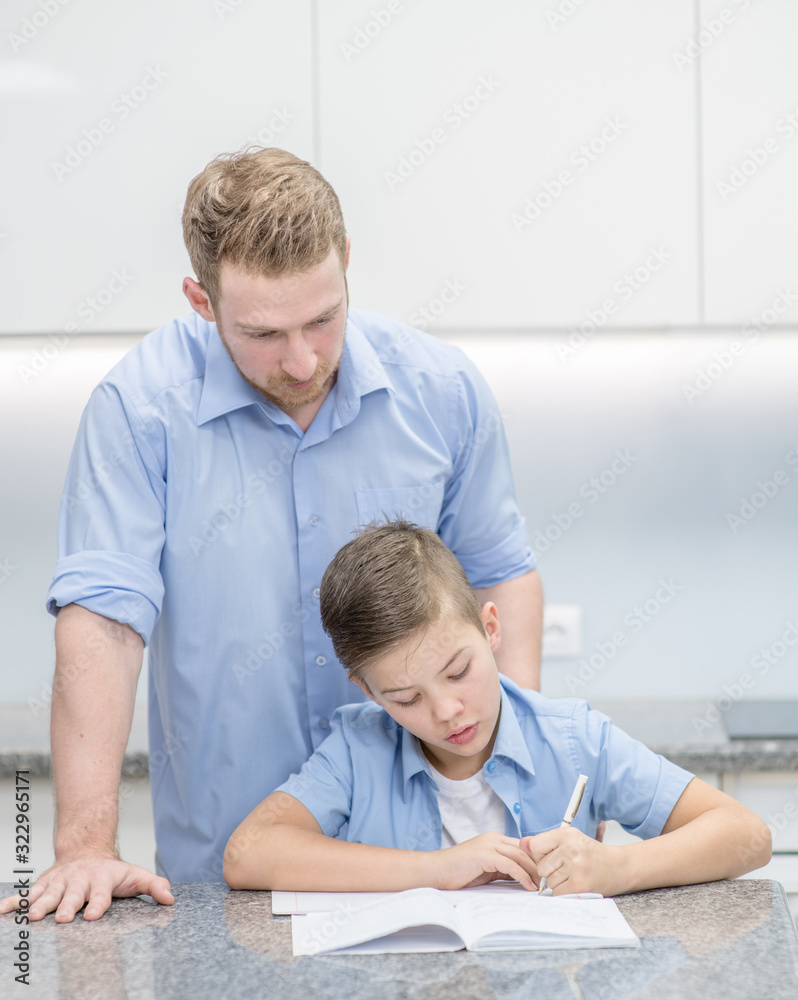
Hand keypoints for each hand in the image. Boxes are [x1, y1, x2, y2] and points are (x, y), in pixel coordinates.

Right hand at [0, 855, 173, 922]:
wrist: (88, 850)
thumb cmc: (113, 872)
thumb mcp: (136, 875)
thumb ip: (153, 886)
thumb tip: (170, 897)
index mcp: (102, 879)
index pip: (102, 893)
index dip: (99, 903)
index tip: (94, 915)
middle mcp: (79, 879)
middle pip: (73, 894)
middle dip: (67, 905)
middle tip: (64, 917)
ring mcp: (59, 882)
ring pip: (48, 893)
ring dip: (40, 904)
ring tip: (32, 917)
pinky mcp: (44, 885)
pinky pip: (26, 894)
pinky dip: (13, 902)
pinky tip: (2, 911)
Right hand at [431, 832, 538, 890]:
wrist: (436, 871)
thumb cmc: (458, 872)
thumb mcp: (486, 869)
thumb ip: (502, 869)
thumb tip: (522, 878)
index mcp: (494, 839)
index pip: (522, 848)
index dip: (535, 861)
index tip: (545, 875)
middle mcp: (493, 838)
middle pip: (524, 851)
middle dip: (538, 866)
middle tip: (549, 882)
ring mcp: (489, 845)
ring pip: (520, 856)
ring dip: (534, 872)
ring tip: (542, 886)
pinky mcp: (485, 855)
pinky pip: (510, 865)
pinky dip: (522, 876)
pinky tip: (529, 887)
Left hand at [521, 826, 623, 895]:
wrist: (620, 867)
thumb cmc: (592, 854)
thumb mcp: (570, 840)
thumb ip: (545, 842)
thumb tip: (521, 844)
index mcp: (566, 834)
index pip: (535, 846)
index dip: (539, 856)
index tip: (550, 858)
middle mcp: (570, 848)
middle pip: (541, 867)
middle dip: (549, 872)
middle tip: (566, 869)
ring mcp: (575, 867)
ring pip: (549, 882)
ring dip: (558, 883)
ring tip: (573, 876)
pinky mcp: (580, 884)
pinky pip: (557, 893)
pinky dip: (563, 892)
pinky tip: (575, 885)